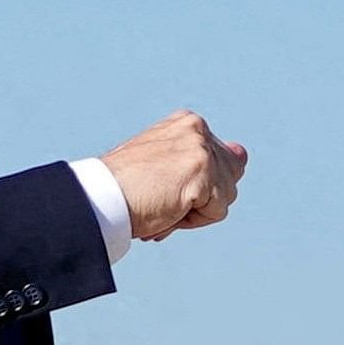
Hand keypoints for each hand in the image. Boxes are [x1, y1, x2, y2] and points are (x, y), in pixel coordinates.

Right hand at [100, 109, 246, 241]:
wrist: (100, 198)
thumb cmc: (126, 187)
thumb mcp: (168, 164)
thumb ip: (205, 159)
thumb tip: (242, 154)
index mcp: (188, 123)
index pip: (221, 163)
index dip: (197, 187)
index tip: (164, 187)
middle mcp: (198, 129)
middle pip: (229, 179)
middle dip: (201, 199)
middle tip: (163, 199)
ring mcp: (201, 150)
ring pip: (225, 197)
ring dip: (196, 211)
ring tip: (163, 204)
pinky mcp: (203, 173)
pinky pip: (217, 212)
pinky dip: (193, 221)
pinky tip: (167, 209)